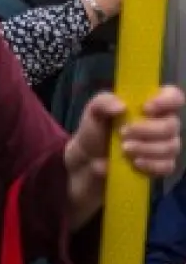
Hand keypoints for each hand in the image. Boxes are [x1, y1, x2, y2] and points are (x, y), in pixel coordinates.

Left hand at [66, 86, 183, 179]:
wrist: (88, 159)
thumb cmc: (96, 130)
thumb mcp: (93, 111)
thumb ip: (104, 101)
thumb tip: (122, 106)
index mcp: (151, 105)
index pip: (174, 97)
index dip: (166, 101)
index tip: (146, 108)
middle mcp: (163, 123)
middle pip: (172, 125)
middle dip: (146, 130)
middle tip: (122, 133)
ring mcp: (165, 145)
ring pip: (171, 146)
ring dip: (146, 148)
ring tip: (124, 149)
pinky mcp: (162, 165)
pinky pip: (168, 166)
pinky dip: (151, 164)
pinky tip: (135, 163)